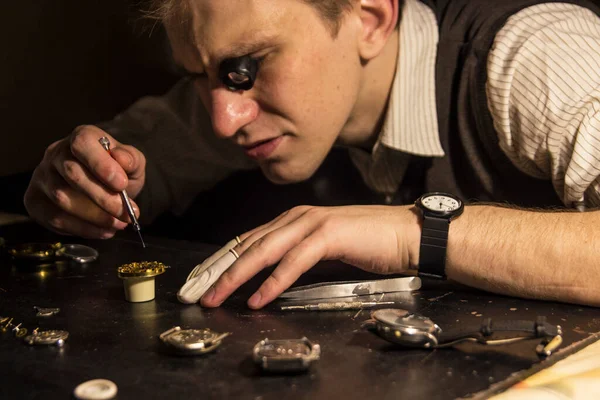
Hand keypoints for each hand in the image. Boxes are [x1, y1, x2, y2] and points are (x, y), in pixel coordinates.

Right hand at [24, 125, 145, 237]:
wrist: (104, 187)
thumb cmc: (117, 173)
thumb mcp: (132, 164)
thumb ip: (131, 160)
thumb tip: (122, 159)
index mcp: (81, 137)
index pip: (82, 144)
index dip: (101, 164)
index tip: (122, 184)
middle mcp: (55, 154)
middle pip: (72, 174)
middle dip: (103, 197)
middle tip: (126, 213)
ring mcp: (42, 177)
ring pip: (62, 198)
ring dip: (95, 216)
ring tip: (119, 224)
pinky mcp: (35, 201)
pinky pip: (55, 218)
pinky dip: (82, 228)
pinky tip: (104, 231)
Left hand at [200, 205, 421, 308]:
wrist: (406, 235)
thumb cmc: (369, 243)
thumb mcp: (323, 248)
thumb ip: (297, 254)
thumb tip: (271, 273)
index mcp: (293, 219)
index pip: (249, 239)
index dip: (223, 260)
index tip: (204, 280)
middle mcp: (297, 216)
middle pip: (248, 245)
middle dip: (220, 270)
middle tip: (199, 293)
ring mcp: (312, 223)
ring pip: (264, 251)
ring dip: (237, 276)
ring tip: (218, 297)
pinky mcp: (328, 235)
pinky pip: (293, 261)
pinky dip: (273, 282)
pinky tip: (259, 298)